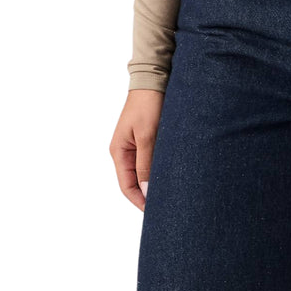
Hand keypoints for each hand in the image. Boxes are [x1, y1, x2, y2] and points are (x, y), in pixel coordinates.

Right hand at [110, 88, 164, 210]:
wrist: (153, 78)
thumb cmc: (148, 104)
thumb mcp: (147, 136)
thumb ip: (146, 164)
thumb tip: (147, 192)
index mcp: (119, 151)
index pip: (126, 186)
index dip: (139, 201)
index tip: (154, 213)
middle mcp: (124, 150)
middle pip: (134, 181)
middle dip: (147, 195)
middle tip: (165, 206)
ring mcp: (135, 144)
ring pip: (143, 170)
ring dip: (154, 181)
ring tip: (170, 193)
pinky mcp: (146, 137)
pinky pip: (150, 159)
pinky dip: (158, 168)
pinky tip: (171, 173)